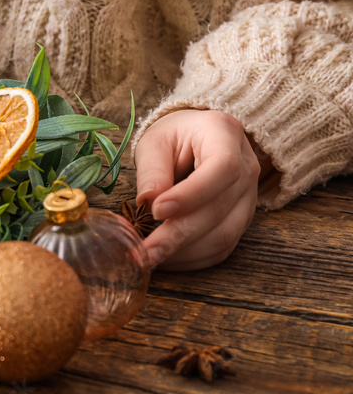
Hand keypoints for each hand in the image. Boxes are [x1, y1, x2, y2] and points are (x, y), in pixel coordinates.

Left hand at [134, 110, 260, 270]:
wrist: (197, 138)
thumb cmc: (173, 136)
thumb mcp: (155, 142)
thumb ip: (153, 170)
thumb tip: (148, 203)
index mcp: (225, 134)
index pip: (221, 168)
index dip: (191, 195)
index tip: (158, 211)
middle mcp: (247, 166)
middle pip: (219, 209)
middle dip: (178, 234)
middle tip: (145, 251)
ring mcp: (249, 196)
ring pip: (224, 234)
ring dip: (184, 252)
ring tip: (149, 258)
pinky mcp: (241, 219)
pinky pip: (222, 246)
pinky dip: (193, 258)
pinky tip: (166, 259)